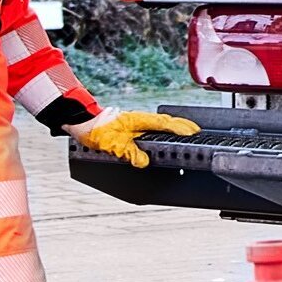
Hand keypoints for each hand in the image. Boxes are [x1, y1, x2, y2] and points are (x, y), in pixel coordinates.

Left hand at [67, 108, 198, 168]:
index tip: (194, 133)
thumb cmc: (96, 130)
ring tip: (189, 136)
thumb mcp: (112, 144)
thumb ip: (129, 152)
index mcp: (138, 121)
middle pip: (168, 123)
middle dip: (184, 127)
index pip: (165, 124)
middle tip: (199, 135)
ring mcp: (138, 123)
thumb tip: (144, 161)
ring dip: (176, 128)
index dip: (180, 128)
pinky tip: (167, 139)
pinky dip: (166, 132)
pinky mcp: (134, 127)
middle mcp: (140, 120)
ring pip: (162, 125)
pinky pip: (155, 129)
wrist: (82, 123)